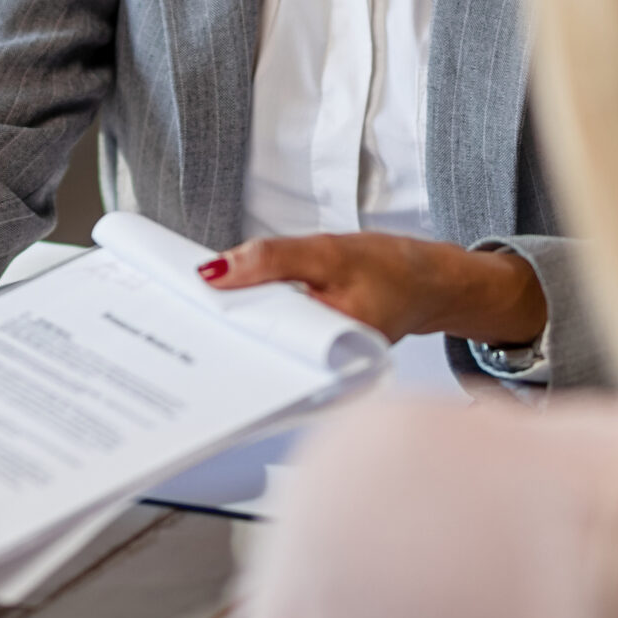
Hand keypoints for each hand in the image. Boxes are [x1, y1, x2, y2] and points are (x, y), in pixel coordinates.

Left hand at [197, 233, 546, 345]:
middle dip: (227, 324)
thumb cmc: (390, 268)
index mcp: (328, 347)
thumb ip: (271, 259)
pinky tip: (239, 305)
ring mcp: (319, 360)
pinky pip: (279, 334)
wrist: (430, 282)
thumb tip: (214, 272)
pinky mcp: (316, 349)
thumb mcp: (327, 251)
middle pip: (259, 346)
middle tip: (187, 305)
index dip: (224, 323)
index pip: (260, 342)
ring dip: (241, 318)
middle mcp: (321, 366)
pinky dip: (261, 316)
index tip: (188, 304)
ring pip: (267, 340)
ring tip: (207, 302)